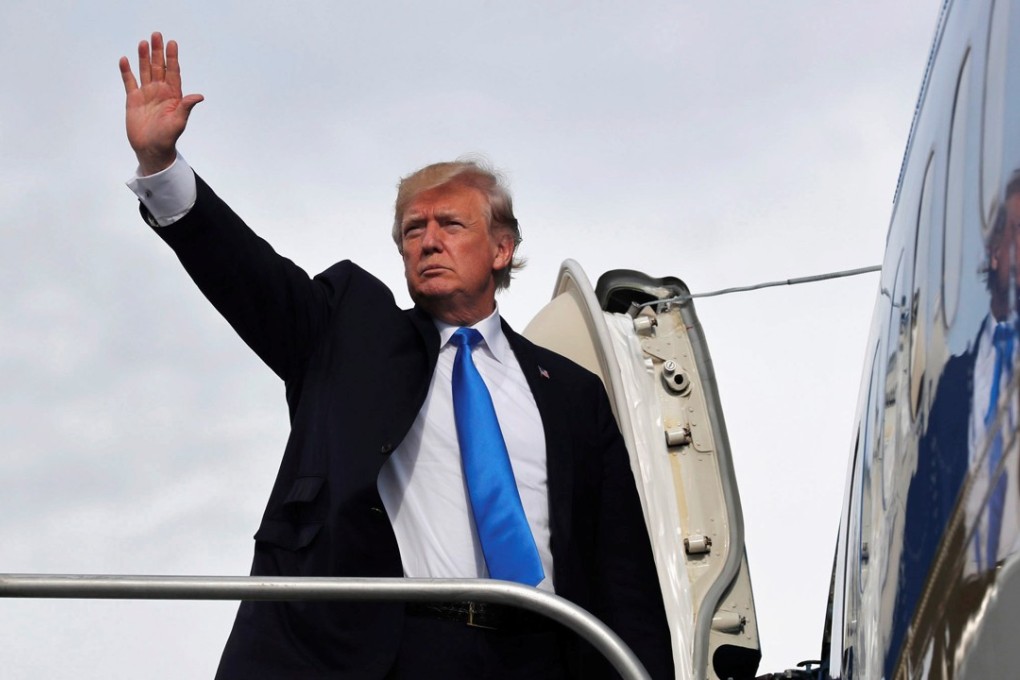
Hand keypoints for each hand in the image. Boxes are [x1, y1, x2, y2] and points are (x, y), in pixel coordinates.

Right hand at [119, 32, 203, 174]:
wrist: (151, 149)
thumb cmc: (167, 138)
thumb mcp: (179, 122)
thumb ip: (186, 107)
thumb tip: (199, 96)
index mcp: (173, 96)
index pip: (173, 72)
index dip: (173, 58)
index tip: (172, 43)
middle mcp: (160, 92)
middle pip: (159, 67)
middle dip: (158, 52)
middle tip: (156, 35)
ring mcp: (146, 94)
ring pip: (145, 71)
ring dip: (144, 57)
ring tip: (143, 43)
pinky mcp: (133, 99)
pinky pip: (129, 82)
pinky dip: (126, 71)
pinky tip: (125, 60)